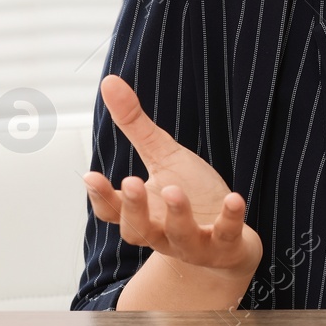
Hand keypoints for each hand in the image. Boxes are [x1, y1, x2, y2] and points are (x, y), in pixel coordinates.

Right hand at [82, 74, 262, 282]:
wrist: (226, 238)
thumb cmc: (191, 194)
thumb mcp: (164, 156)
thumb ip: (136, 125)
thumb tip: (109, 81)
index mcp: (142, 212)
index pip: (112, 210)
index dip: (101, 196)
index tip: (91, 176)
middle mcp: (161, 232)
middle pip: (136, 229)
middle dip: (134, 208)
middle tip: (132, 181)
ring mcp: (193, 242)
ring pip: (178, 236)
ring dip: (176, 215)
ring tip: (175, 190)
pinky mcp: (224, 244)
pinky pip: (225, 234)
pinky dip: (230, 218)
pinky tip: (234, 198)